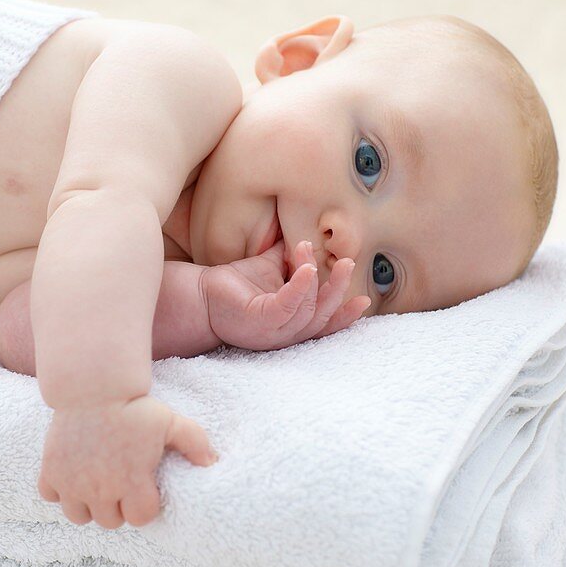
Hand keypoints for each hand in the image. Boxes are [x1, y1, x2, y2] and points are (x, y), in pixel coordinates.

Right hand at [37, 396, 216, 527]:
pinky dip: (59, 490)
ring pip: (79, 517)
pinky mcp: (51, 470)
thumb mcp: (170, 421)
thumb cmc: (134, 405)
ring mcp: (73, 482)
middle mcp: (101, 488)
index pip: (141, 518)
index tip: (144, 488)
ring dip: (89, 506)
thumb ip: (194, 442)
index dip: (145, 505)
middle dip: (118, 507)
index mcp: (132, 481)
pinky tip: (73, 474)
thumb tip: (211, 462)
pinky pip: (50, 497)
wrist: (93, 386)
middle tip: (121, 485)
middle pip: (110, 522)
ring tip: (96, 486)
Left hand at [200, 238, 370, 351]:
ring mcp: (272, 331)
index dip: (345, 315)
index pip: (324, 323)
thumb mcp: (272, 268)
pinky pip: (287, 306)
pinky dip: (300, 287)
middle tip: (347, 263)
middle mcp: (284, 333)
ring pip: (308, 310)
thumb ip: (292, 258)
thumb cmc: (236, 283)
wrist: (200, 293)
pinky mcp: (259, 323)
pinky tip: (305, 268)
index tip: (365, 300)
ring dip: (317, 280)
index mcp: (291, 323)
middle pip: (322, 316)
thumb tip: (309, 233)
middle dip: (338, 290)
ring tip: (315, 253)